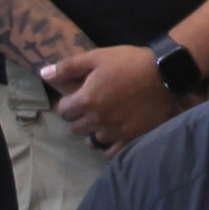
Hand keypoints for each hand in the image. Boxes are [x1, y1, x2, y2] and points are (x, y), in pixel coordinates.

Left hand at [44, 44, 181, 153]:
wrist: (165, 74)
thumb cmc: (129, 62)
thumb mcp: (96, 57)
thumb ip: (68, 67)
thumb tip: (43, 74)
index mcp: (87, 100)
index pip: (64, 111)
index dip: (68, 103)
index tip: (76, 98)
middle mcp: (98, 120)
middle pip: (76, 127)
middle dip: (79, 117)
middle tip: (90, 107)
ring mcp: (115, 132)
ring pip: (92, 141)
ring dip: (93, 132)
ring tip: (102, 122)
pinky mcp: (131, 139)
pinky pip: (111, 152)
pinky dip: (108, 145)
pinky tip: (113, 135)